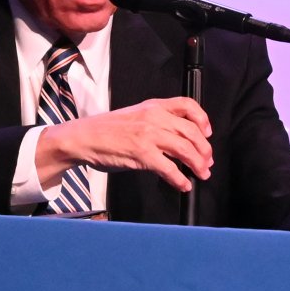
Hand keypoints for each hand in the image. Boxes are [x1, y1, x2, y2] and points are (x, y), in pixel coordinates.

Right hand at [40, 98, 211, 192]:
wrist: (82, 138)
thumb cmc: (106, 130)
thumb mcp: (135, 115)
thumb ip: (157, 122)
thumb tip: (180, 140)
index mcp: (153, 106)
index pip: (187, 105)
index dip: (202, 119)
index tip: (207, 133)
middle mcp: (154, 118)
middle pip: (193, 132)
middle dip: (204, 150)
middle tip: (207, 161)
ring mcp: (149, 136)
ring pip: (186, 150)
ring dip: (198, 165)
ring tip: (201, 173)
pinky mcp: (143, 154)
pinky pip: (170, 169)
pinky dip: (180, 180)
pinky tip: (183, 185)